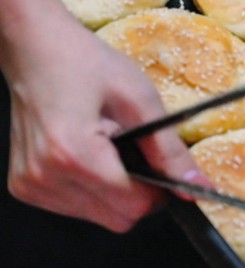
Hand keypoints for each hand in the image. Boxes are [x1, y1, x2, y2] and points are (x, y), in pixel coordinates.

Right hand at [5, 2, 202, 231]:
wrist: (36, 48)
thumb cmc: (85, 63)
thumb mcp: (140, 99)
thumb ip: (170, 150)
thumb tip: (196, 187)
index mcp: (73, 155)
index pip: (135, 206)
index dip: (159, 190)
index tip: (163, 166)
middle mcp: (45, 177)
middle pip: (118, 219)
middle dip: (139, 193)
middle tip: (136, 152)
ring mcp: (30, 185)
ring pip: (98, 217)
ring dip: (115, 192)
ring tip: (108, 146)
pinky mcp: (24, 186)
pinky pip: (75, 208)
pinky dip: (93, 189)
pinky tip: (89, 155)